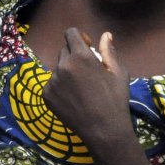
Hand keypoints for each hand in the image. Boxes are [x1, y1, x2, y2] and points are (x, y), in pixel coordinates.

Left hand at [42, 30, 131, 144]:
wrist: (104, 130)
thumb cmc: (115, 100)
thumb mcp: (118, 73)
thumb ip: (109, 51)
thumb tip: (106, 35)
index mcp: (81, 56)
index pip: (70, 33)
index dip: (79, 37)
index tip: (87, 47)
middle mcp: (63, 65)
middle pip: (64, 50)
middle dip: (74, 56)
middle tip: (87, 73)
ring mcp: (52, 80)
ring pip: (58, 68)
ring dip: (67, 72)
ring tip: (81, 89)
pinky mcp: (46, 94)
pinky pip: (52, 83)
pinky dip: (60, 87)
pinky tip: (73, 99)